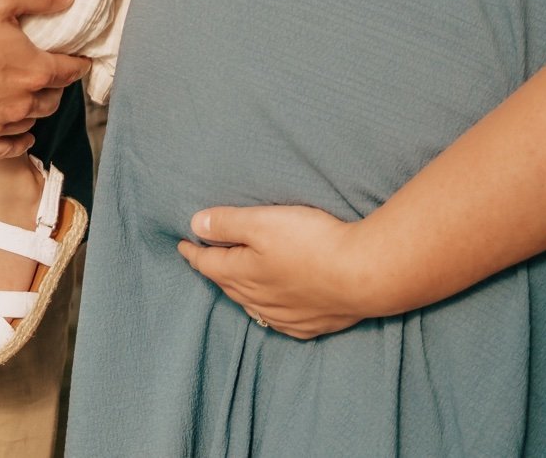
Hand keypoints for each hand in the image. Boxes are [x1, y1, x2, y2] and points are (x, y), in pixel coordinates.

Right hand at [0, 0, 88, 158]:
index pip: (70, 70)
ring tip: (32, 96)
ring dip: (35, 108)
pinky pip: (8, 148)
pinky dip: (19, 142)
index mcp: (33, 70)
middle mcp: (21, 103)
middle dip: (56, 85)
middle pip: (53, 98)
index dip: (78, 63)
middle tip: (52, 74)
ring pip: (31, 121)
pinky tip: (22, 135)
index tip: (81, 60)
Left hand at [178, 205, 385, 339]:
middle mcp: (259, 299)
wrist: (363, 276)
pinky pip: (279, 321)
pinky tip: (273, 309)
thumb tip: (195, 226)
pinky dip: (269, 310)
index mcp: (244, 273)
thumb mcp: (264, 222)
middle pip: (228, 285)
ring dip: (239, 292)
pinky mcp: (311, 324)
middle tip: (204, 260)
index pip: (209, 263)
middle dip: (214, 271)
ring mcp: (286, 315)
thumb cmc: (312, 243)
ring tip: (233, 283)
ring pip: (252, 304)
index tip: (182, 244)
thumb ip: (228, 223)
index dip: (194, 252)